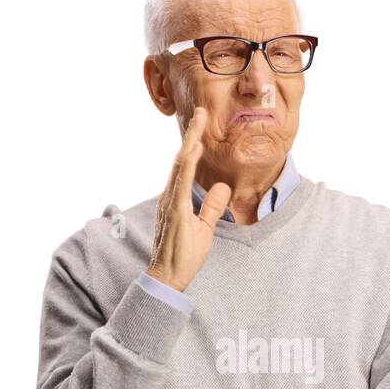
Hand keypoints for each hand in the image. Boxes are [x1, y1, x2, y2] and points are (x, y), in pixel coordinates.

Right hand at [146, 106, 230, 291]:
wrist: (166, 278)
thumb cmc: (183, 256)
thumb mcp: (205, 228)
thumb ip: (211, 207)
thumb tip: (222, 187)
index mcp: (176, 198)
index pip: (186, 165)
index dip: (194, 143)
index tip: (202, 123)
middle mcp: (170, 195)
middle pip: (181, 159)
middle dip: (192, 134)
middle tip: (201, 110)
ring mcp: (169, 202)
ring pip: (179, 166)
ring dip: (190, 142)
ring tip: (199, 121)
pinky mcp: (174, 211)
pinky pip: (180, 183)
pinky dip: (187, 165)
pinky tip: (193, 150)